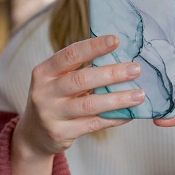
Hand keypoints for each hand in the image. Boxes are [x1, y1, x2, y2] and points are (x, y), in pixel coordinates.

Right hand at [14, 35, 144, 159]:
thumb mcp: (57, 80)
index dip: (93, 46)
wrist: (34, 134)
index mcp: (43, 72)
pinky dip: (114, 118)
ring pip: (90, 105)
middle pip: (81, 79)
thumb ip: (79, 69)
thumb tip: (118, 57)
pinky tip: (130, 113)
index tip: (116, 40)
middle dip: (111, 73)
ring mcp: (51, 115)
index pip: (70, 55)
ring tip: (139, 94)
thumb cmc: (54, 99)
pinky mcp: (60, 134)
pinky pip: (93, 124)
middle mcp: (44, 92)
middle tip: (135, 69)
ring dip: (118, 99)